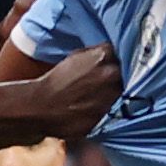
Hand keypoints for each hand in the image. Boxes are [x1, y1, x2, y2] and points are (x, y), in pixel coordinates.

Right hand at [0, 44, 119, 142]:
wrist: (41, 106)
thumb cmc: (56, 80)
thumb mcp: (75, 57)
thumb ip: (95, 53)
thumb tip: (110, 51)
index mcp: (104, 56)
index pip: (121, 54)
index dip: (114, 60)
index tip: (109, 65)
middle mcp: (112, 74)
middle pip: (123, 73)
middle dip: (115, 76)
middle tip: (101, 82)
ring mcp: (112, 95)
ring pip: (120, 93)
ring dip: (112, 94)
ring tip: (95, 96)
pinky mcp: (108, 114)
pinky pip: (114, 110)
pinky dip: (106, 108)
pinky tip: (93, 107)